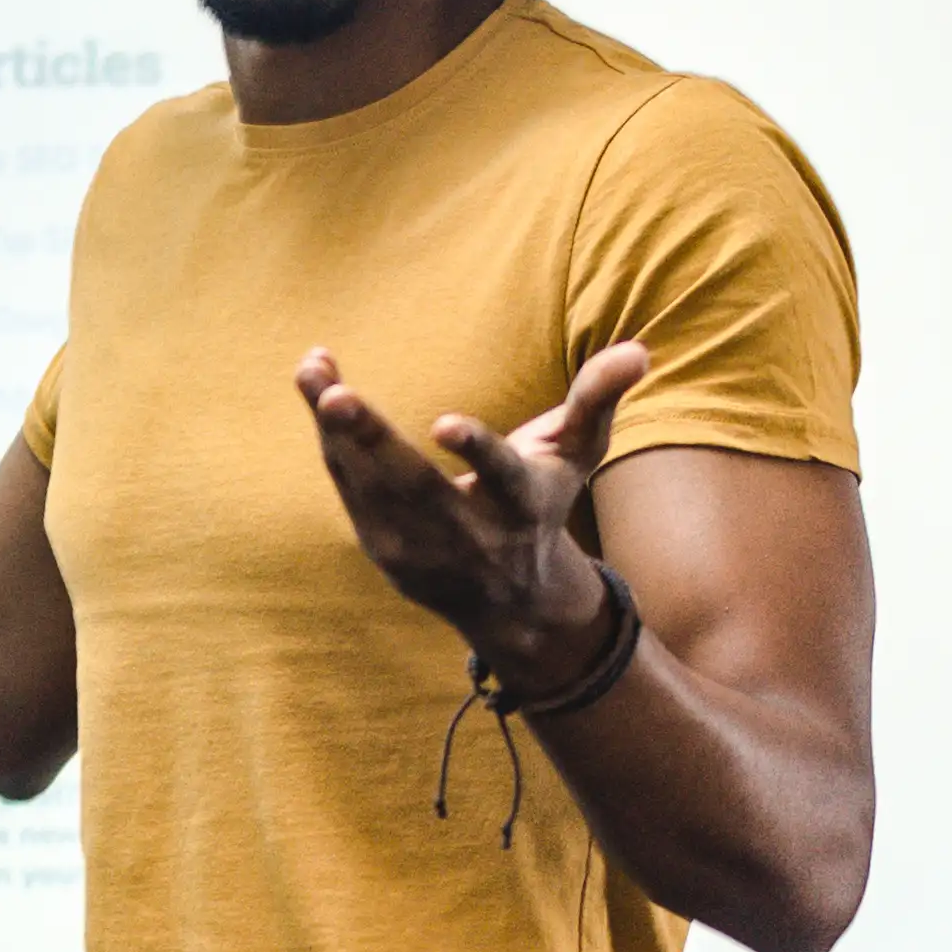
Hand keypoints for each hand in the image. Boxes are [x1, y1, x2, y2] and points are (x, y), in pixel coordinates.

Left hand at [297, 337, 646, 673]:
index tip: (443, 424)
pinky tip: (317, 391)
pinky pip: (350, 489)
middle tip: (335, 396)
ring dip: (334, 429)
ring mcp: (418, 548)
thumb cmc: (543, 503)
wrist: (508, 600)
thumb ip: (599, 400)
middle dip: (371, 440)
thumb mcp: (578, 454)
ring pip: (368, 485)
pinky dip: (331, 443)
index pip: (501, 476)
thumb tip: (639, 350)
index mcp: (520, 506)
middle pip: (412, 486)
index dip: (476, 451)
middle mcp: (467, 533)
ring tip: (312, 368)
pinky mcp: (382, 550)